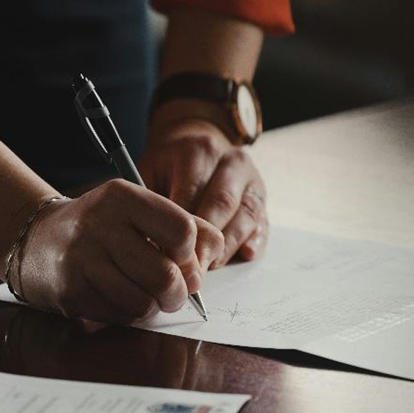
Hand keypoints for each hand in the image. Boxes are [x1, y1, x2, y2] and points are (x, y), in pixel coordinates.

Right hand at [16, 180, 224, 323]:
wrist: (36, 240)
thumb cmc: (101, 227)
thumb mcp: (138, 210)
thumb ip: (184, 225)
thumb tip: (213, 255)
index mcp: (122, 197)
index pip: (182, 230)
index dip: (191, 254)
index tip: (182, 259)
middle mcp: (99, 224)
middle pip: (166, 276)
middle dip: (178, 293)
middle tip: (173, 292)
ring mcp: (81, 260)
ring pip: (144, 303)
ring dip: (153, 307)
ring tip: (146, 295)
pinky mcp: (71, 292)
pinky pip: (119, 316)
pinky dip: (128, 315)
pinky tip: (118, 298)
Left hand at [138, 117, 268, 265]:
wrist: (197, 143)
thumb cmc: (168, 165)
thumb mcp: (151, 171)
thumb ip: (152, 203)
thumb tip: (152, 244)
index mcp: (199, 152)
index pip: (192, 194)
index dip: (180, 229)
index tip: (168, 255)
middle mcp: (231, 162)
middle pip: (222, 205)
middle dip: (206, 241)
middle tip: (190, 270)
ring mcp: (251, 180)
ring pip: (246, 216)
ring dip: (228, 246)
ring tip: (209, 268)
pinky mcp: (262, 198)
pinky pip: (262, 223)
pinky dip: (255, 241)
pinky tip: (244, 255)